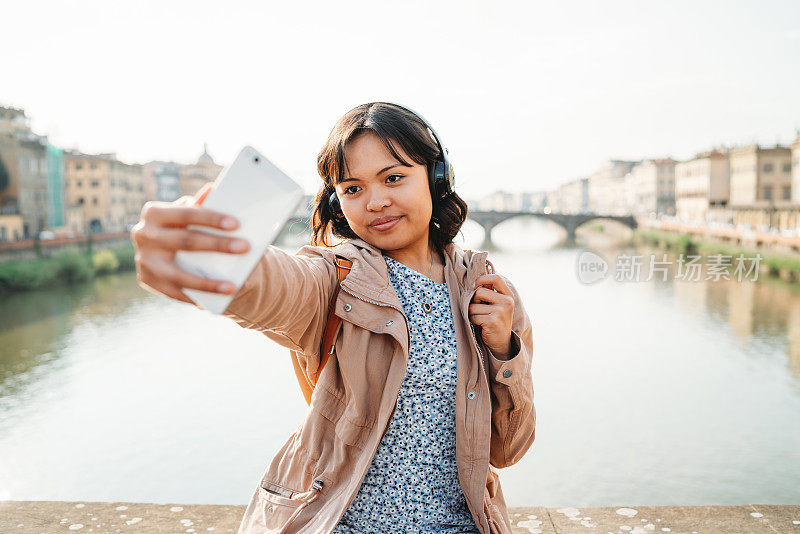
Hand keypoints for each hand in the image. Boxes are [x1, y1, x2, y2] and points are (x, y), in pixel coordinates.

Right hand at [130, 182, 249, 303]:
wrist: (160, 249)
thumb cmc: (182, 226)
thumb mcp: (188, 215)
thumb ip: (200, 205)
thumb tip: (213, 189)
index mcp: (154, 212)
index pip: (186, 213)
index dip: (211, 218)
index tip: (236, 224)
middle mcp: (143, 234)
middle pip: (185, 241)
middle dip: (217, 245)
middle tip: (244, 248)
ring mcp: (143, 259)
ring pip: (178, 274)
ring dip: (207, 282)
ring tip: (231, 287)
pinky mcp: (146, 279)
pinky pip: (174, 292)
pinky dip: (196, 296)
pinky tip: (214, 299)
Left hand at [468, 274, 514, 357]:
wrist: (502, 342)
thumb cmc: (496, 320)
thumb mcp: (498, 304)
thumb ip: (490, 291)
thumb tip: (481, 272)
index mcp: (508, 295)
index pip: (496, 278)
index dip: (482, 279)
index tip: (474, 286)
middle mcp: (507, 302)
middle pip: (479, 292)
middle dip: (473, 300)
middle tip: (477, 309)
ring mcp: (500, 312)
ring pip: (473, 306)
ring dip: (472, 313)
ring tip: (480, 318)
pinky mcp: (492, 321)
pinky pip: (473, 317)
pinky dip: (473, 321)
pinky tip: (481, 325)